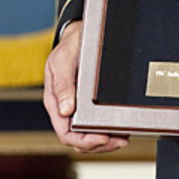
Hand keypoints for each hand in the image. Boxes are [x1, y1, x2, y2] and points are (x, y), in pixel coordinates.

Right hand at [43, 21, 129, 152]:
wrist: (79, 34)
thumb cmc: (69, 46)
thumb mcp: (62, 61)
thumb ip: (63, 85)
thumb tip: (65, 110)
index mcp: (55, 102)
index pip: (65, 133)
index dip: (84, 140)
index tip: (102, 137)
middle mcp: (66, 109)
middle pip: (79, 140)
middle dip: (100, 144)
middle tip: (120, 141)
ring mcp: (77, 109)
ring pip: (89, 136)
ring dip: (107, 141)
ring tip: (123, 138)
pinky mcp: (89, 105)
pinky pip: (97, 126)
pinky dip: (110, 131)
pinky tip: (121, 129)